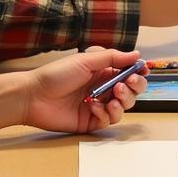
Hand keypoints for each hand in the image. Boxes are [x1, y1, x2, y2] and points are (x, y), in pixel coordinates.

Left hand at [22, 49, 146, 133]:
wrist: (33, 96)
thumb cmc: (56, 75)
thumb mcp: (85, 60)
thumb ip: (112, 58)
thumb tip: (137, 55)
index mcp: (103, 72)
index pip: (128, 73)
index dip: (138, 73)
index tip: (143, 71)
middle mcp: (103, 88)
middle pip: (131, 91)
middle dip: (134, 88)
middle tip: (126, 85)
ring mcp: (98, 106)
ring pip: (123, 107)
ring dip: (122, 102)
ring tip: (111, 98)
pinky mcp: (91, 122)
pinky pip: (108, 121)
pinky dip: (105, 114)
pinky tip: (94, 108)